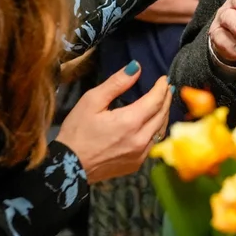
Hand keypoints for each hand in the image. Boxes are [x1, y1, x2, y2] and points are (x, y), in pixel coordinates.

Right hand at [57, 61, 172, 183]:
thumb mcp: (92, 101)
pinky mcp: (136, 164)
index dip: (162, 87)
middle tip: (167, 87)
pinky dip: (156, 130)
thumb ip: (117, 83)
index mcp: (130, 121)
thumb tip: (136, 67)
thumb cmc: (77, 131)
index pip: (155, 100)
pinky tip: (153, 123)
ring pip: (160, 130)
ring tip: (163, 102)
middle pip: (162, 114)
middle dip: (166, 98)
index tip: (164, 78)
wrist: (68, 167)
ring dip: (163, 114)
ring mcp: (139, 154)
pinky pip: (153, 144)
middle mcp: (140, 139)